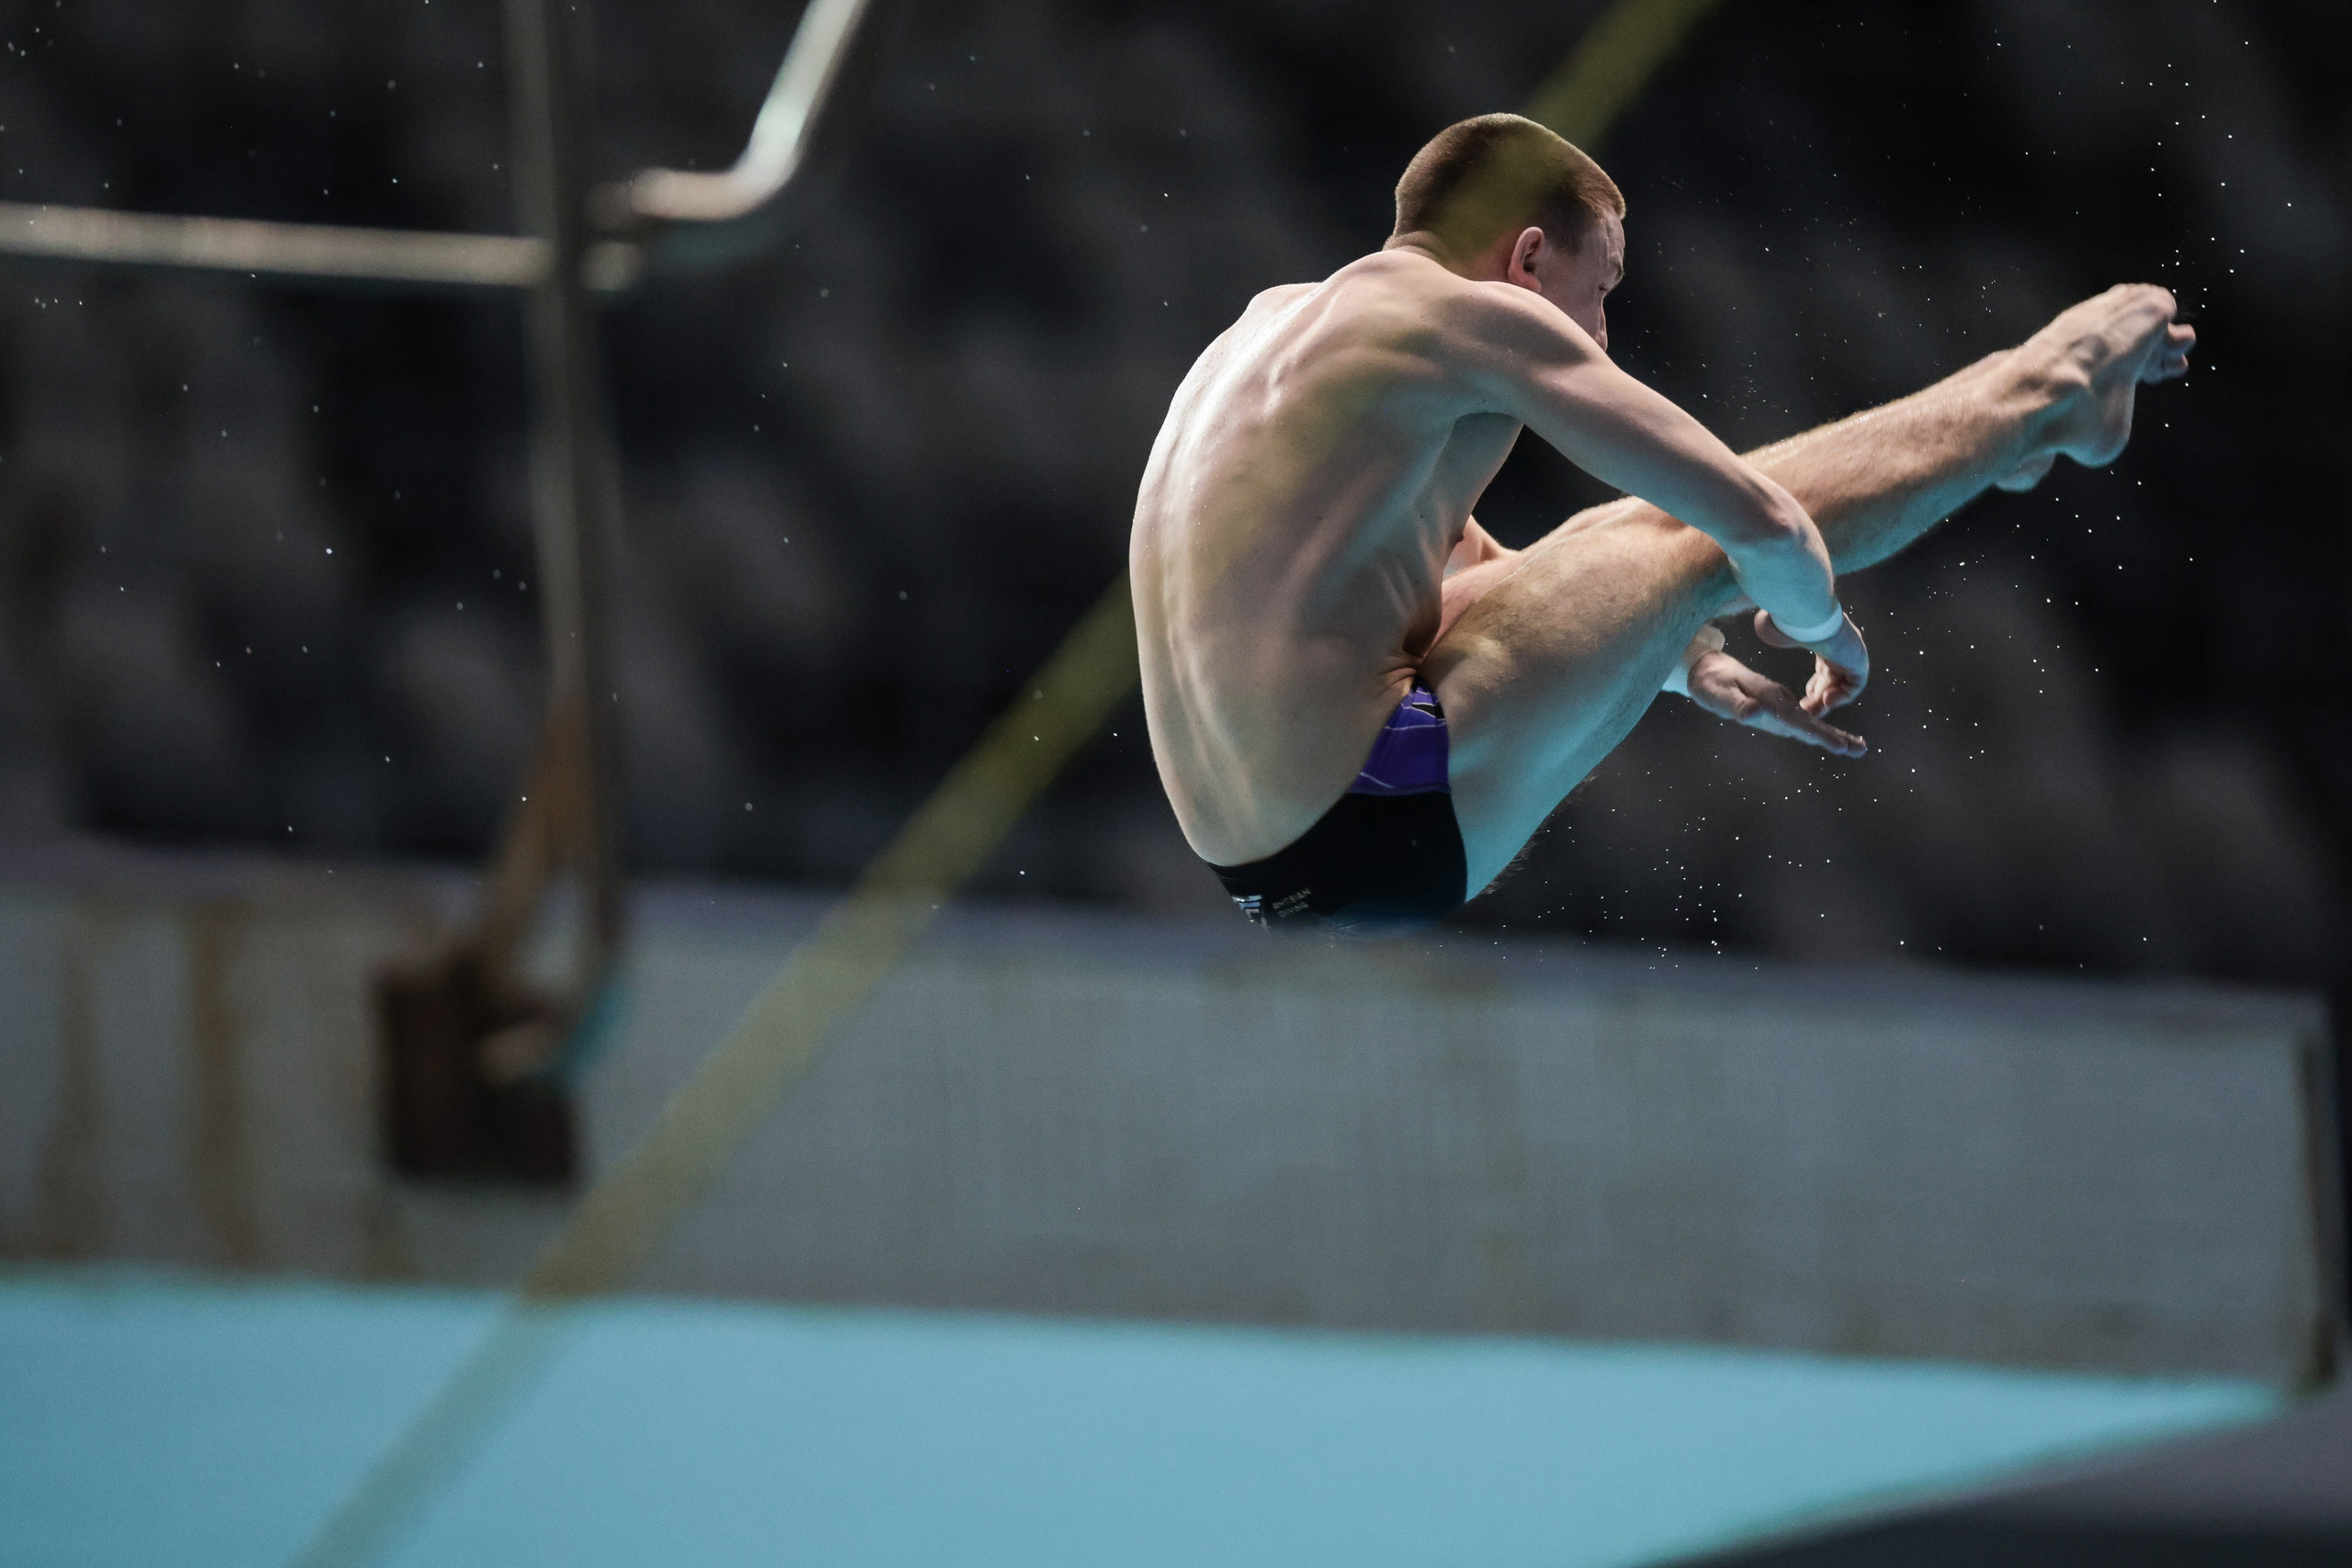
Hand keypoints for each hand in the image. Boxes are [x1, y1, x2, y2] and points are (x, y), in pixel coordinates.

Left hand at [1686, 649, 1866, 757]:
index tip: (1838, 746)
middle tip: (1860, 750)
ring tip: (1859, 748)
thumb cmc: (1712, 684)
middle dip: (1835, 737)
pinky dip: (1820, 732)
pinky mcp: (1780, 710)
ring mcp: (1782, 705)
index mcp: (1771, 698)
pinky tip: (1834, 740)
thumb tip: (1754, 714)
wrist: (1712, 669)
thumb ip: (1737, 705)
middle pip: (1811, 723)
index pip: (1796, 720)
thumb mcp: (1718, 695)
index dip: (1817, 734)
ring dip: (1834, 736)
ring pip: (1811, 723)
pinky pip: (1803, 723)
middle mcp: (1781, 701)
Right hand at [1754, 608, 1868, 712]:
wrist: (1812, 618)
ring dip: (1828, 701)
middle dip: (1819, 699)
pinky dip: (1841, 697)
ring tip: (1813, 712)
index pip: (1825, 669)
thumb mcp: (1786, 634)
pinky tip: (1826, 700)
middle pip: (1833, 680)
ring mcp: (1853, 656)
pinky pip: (1855, 686)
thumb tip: (1761, 623)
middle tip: (1806, 714)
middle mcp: (1842, 650)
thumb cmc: (1795, 623)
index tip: (1802, 701)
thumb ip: (1779, 634)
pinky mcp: (1859, 663)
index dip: (1815, 687)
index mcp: (1827, 642)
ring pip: (1843, 685)